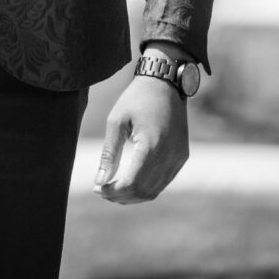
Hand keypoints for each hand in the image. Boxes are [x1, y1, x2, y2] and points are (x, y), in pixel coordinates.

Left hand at [94, 76, 188, 203]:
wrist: (166, 82)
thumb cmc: (137, 98)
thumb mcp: (117, 121)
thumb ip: (109, 154)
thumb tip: (100, 181)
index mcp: (152, 145)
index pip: (132, 183)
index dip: (113, 191)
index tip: (97, 188)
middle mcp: (170, 155)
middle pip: (143, 191)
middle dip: (120, 196)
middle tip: (102, 189)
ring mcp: (179, 157)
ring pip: (154, 190)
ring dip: (133, 195)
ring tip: (113, 188)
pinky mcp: (182, 156)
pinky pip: (164, 181)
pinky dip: (146, 187)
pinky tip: (130, 181)